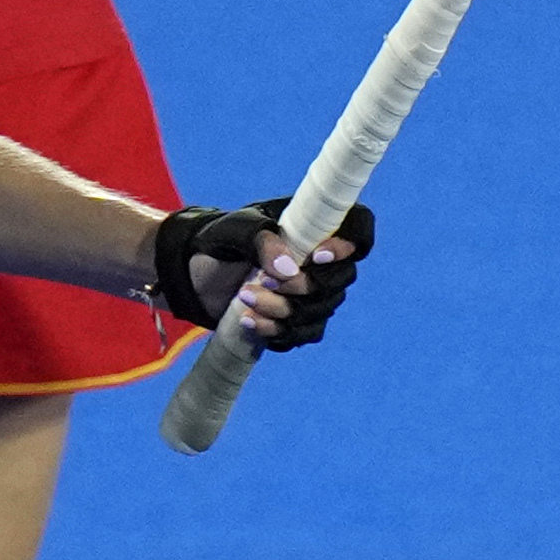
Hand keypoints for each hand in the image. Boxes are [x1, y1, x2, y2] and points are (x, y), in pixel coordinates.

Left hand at [147, 199, 373, 350]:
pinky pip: (304, 333)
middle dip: (302, 285)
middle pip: (341, 278)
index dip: (349, 245)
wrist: (200, 271)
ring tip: (244, 296)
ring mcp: (315, 292)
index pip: (359, 229)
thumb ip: (260, 240)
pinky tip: (247, 321)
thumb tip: (287, 269)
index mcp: (317, 225)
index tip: (316, 255)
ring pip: (319, 309)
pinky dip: (276, 331)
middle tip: (262, 279)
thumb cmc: (224, 238)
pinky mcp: (300, 319)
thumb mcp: (235, 230)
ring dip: (281, 309)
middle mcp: (324, 260)